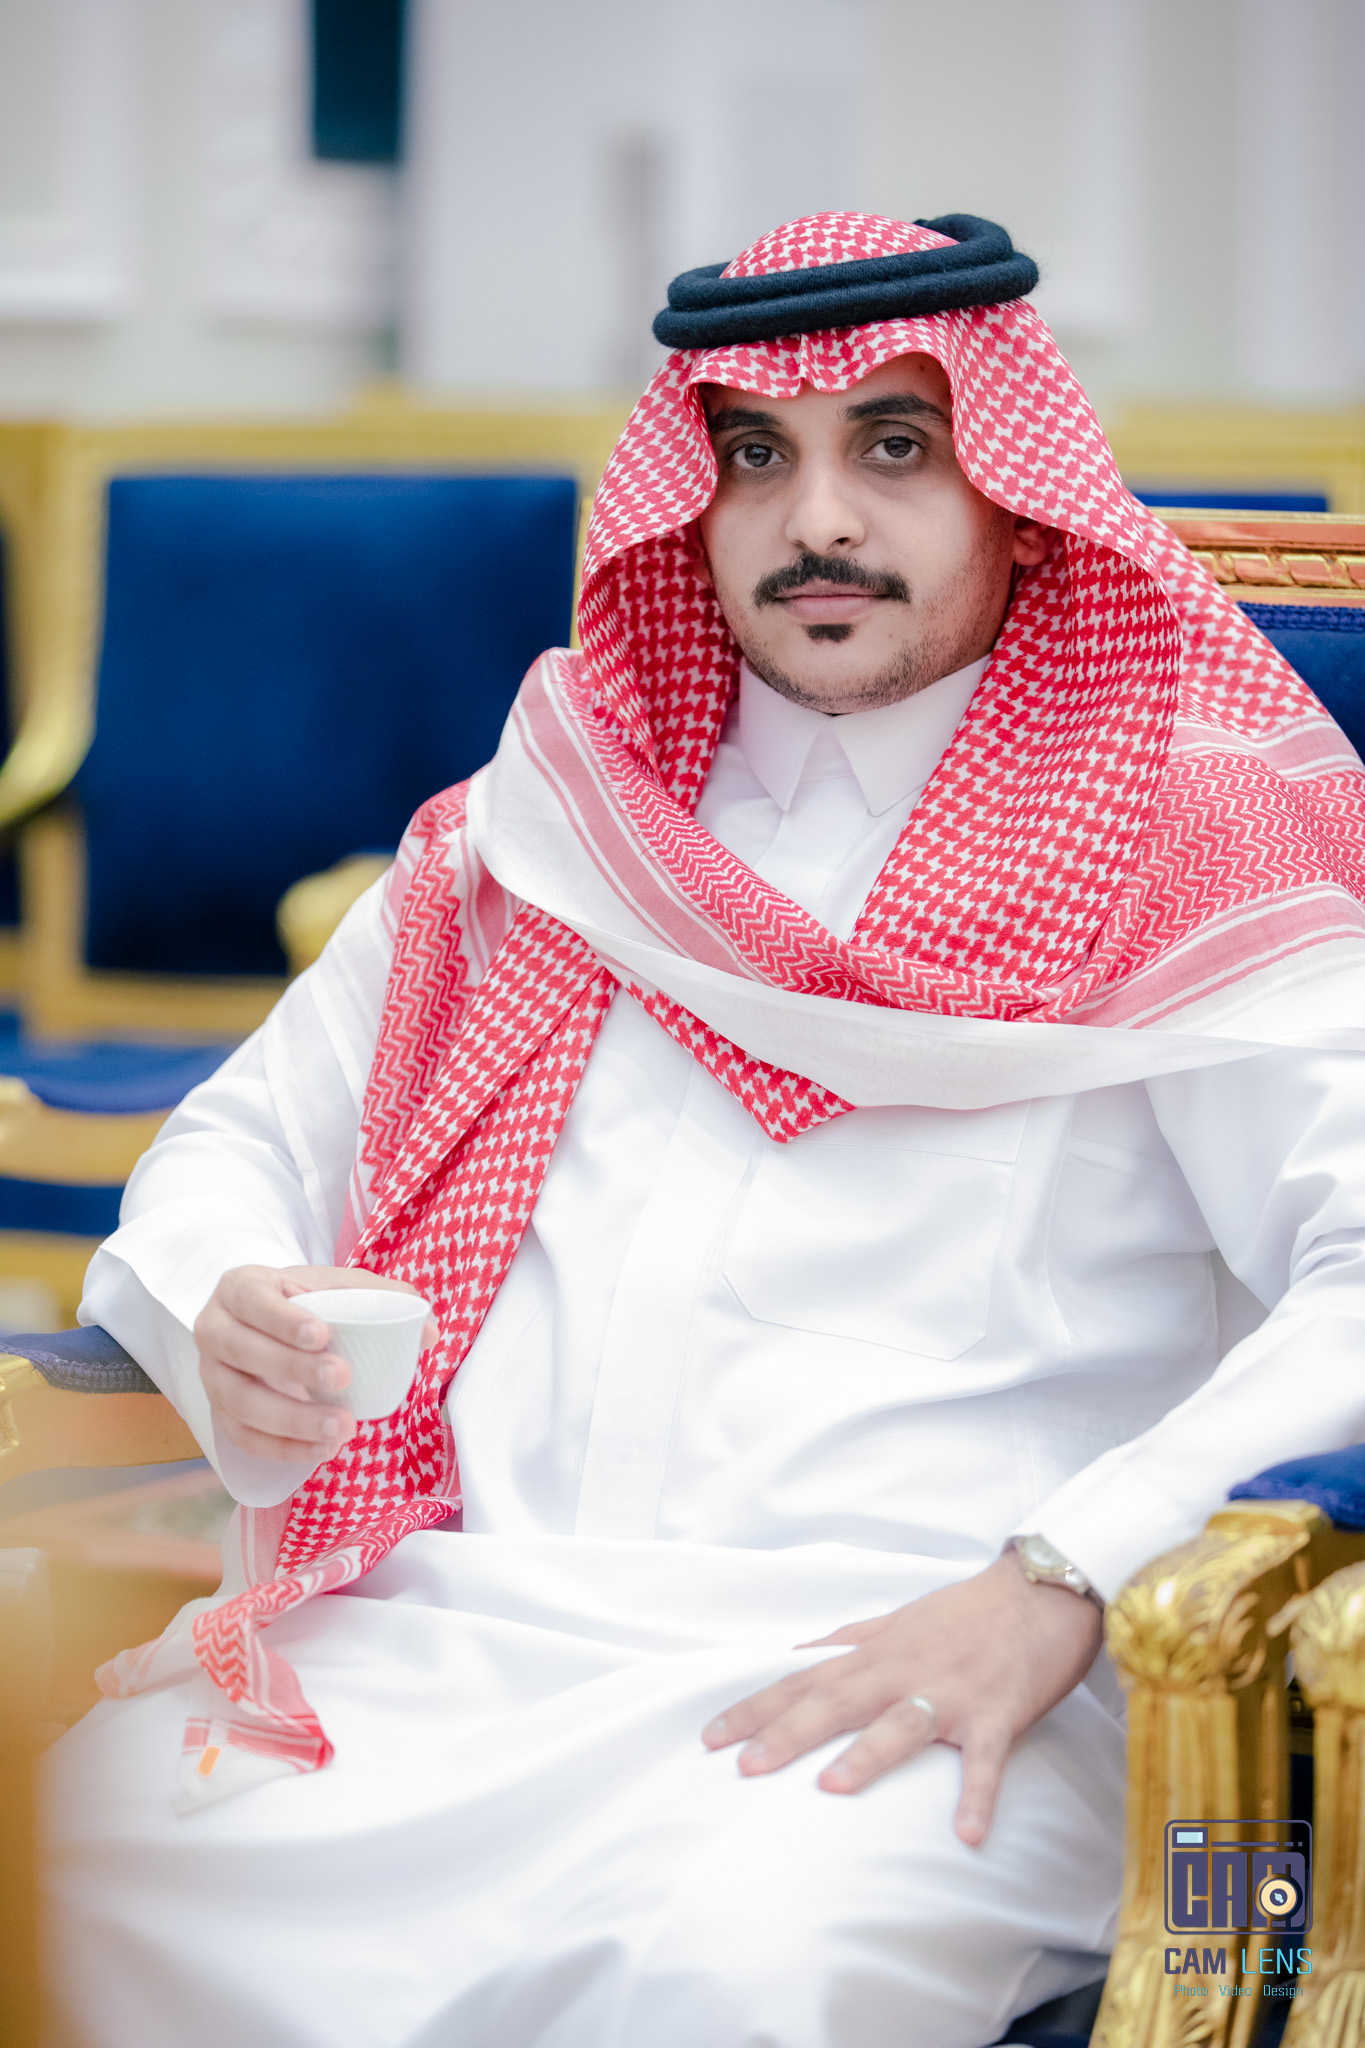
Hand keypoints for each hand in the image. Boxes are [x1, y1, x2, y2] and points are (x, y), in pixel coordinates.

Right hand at [195, 1264, 436, 1463]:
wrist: (260, 1322)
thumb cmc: (300, 1301)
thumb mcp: (333, 1286)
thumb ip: (379, 1297)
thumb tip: (428, 1330)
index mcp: (239, 1288)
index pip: (253, 1301)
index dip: (283, 1319)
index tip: (323, 1334)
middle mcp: (214, 1329)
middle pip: (243, 1352)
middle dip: (292, 1369)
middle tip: (343, 1378)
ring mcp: (211, 1375)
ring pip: (240, 1403)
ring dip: (292, 1420)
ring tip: (342, 1427)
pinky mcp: (219, 1413)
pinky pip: (244, 1438)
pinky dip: (284, 1448)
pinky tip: (323, 1449)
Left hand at [701, 1550, 1102, 1844]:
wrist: (1040, 1594)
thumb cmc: (965, 1612)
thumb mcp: (897, 1620)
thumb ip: (846, 1640)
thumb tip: (796, 1655)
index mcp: (876, 1653)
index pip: (804, 1680)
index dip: (756, 1707)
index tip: (711, 1735)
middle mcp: (904, 1671)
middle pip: (836, 1702)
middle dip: (788, 1733)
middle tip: (745, 1766)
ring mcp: (951, 1693)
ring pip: (901, 1725)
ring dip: (868, 1756)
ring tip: (830, 1786)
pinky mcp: (997, 1715)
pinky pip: (985, 1761)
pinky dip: (977, 1796)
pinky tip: (966, 1834)